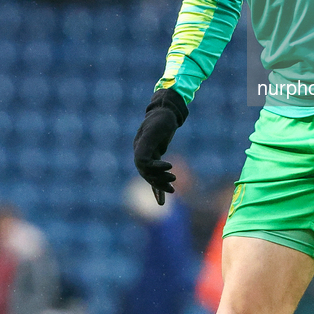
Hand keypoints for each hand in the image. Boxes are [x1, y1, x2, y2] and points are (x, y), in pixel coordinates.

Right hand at [133, 88, 187, 203]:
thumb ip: (147, 145)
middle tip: (174, 181)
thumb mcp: (155, 130)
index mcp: (139, 147)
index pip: (143, 164)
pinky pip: (154, 176)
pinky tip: (161, 201)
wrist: (166, 111)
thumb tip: (141, 163)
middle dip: (159, 179)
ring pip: (151, 176)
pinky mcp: (154, 158)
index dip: (155, 168)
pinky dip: (157, 189)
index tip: (169, 167)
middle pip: (146, 173)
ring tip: (173, 192)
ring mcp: (146, 156)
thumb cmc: (161, 119)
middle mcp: (140, 153)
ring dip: (160, 185)